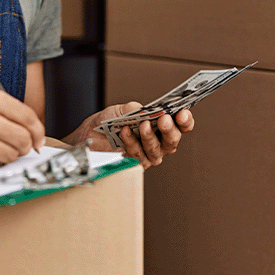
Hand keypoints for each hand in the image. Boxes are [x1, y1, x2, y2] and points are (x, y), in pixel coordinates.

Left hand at [66, 103, 194, 168]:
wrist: (88, 136)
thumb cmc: (108, 123)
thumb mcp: (121, 110)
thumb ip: (134, 109)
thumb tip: (145, 110)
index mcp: (161, 127)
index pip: (181, 125)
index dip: (185, 120)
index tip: (183, 112)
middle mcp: (158, 143)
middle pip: (173, 140)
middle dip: (170, 130)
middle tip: (164, 120)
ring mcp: (147, 156)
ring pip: (156, 150)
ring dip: (150, 137)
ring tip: (142, 125)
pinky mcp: (134, 164)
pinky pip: (137, 155)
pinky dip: (131, 142)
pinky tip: (125, 132)